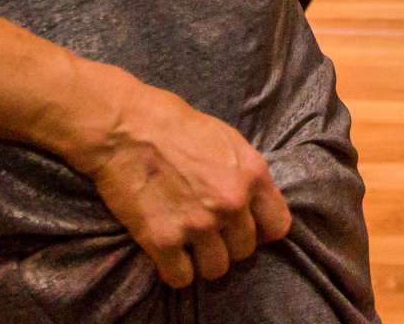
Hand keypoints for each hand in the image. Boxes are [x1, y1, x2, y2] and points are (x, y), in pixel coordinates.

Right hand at [68, 73, 292, 288]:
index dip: (262, 231)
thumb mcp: (228, 139)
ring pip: (216, 269)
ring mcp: (198, 224)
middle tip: (209, 234)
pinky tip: (169, 256)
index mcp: (252, 174)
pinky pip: (181, 278)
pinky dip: (175, 272)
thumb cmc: (176, 125)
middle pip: (244, 251)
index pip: (278, 226)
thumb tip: (254, 205)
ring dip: (203, 261)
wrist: (125, 127)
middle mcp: (231, 203)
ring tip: (190, 247)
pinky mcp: (163, 240)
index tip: (246, 229)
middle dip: (228, 244)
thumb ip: (245, 175)